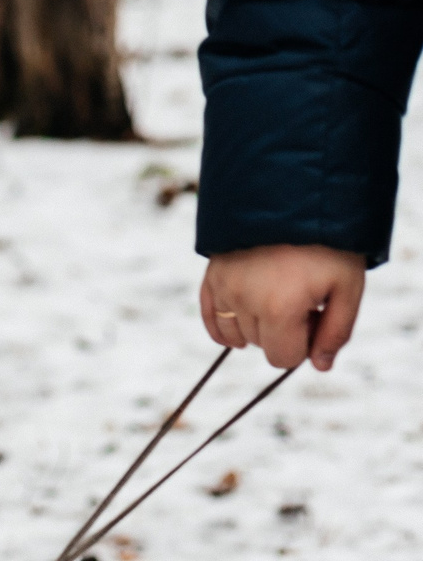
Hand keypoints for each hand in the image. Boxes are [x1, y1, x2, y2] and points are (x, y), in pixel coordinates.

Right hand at [200, 245, 366, 372]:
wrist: (294, 194)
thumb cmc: (328, 242)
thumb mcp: (348, 286)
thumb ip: (336, 331)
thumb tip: (319, 366)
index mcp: (279, 310)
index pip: (283, 359)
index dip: (304, 344)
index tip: (316, 316)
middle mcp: (244, 303)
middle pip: (261, 345)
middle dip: (283, 331)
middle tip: (302, 298)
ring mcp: (223, 289)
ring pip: (236, 336)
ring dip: (257, 326)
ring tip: (277, 294)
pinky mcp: (211, 277)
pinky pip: (211, 319)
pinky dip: (225, 327)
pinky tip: (244, 321)